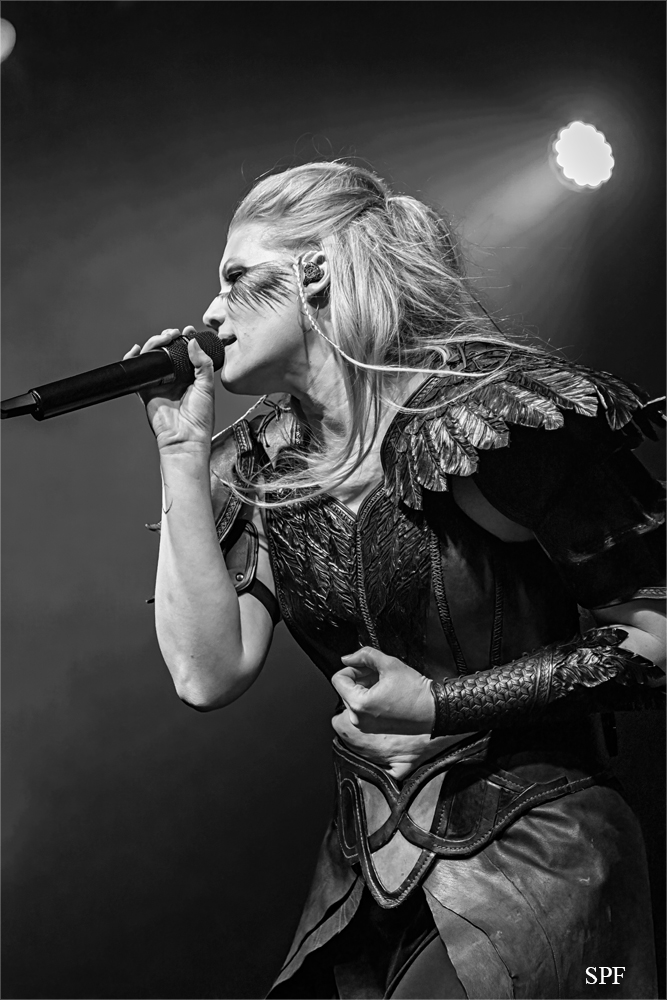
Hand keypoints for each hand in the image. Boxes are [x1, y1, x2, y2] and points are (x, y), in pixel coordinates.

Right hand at [124, 326, 215, 454]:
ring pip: (152, 357)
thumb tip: (193, 342)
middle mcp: (174, 379)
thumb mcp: (207, 387)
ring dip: (154, 343)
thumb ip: (202, 364)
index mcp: (191, 377)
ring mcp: (160, 384)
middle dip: (168, 338)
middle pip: (167, 351)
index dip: (186, 339)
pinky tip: (136, 350)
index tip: (188, 330)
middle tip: (174, 333)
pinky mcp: (146, 391)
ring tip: (163, 337)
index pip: (186, 352)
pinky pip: (137, 372)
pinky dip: (133, 359)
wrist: (186, 438)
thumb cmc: (200, 419)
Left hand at [331, 647, 434, 735]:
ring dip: (365, 686)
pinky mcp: (372, 728)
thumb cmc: (415, 691)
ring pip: (354, 697)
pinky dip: (370, 697)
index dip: (351, 668)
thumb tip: (348, 658)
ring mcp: (365, 725)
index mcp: (359, 705)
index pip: (338, 679)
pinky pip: (362, 708)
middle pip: (345, 689)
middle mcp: (358, 719)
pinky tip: (386, 692)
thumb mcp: (389, 664)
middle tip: (378, 672)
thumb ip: (364, 655)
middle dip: (360, 677)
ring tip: (384, 681)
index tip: (365, 666)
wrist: (433, 710)